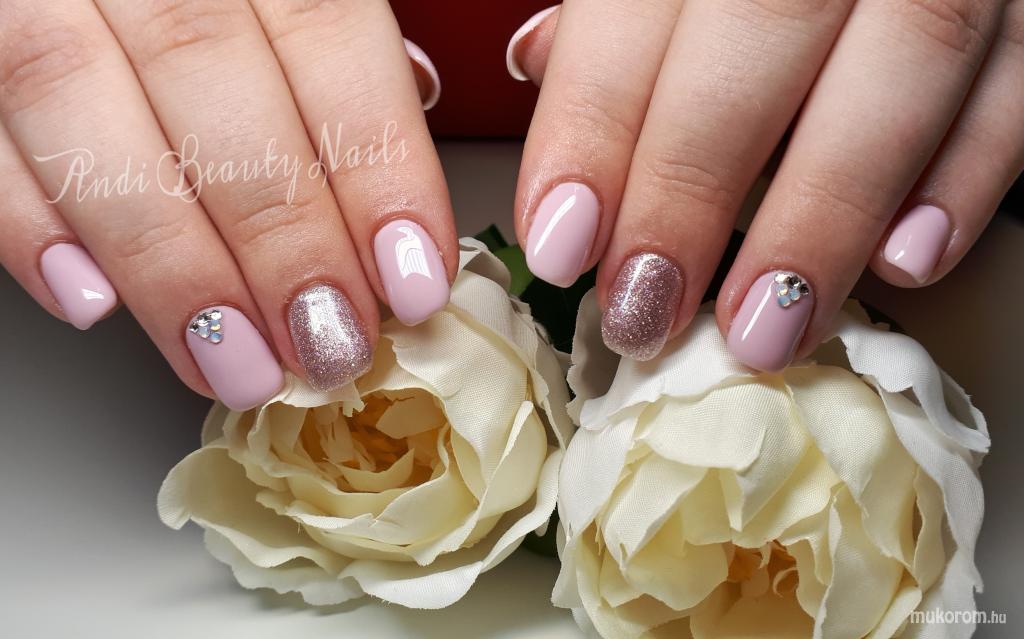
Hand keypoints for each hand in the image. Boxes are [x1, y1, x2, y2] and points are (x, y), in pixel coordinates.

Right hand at [0, 0, 453, 409]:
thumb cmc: (218, 0)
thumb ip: (337, 60)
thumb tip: (407, 156)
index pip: (327, 32)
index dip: (376, 165)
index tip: (409, 278)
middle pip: (211, 77)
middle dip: (280, 234)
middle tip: (326, 342)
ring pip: (81, 105)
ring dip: (168, 259)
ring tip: (233, 360)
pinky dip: (30, 223)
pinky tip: (94, 302)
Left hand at [507, 1, 1022, 368]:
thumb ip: (619, 9)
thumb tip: (540, 64)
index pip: (639, 2)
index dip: (594, 126)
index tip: (562, 242)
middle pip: (763, 30)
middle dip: (694, 186)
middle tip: (646, 308)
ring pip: (906, 60)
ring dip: (826, 213)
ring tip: (763, 326)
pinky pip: (1019, 82)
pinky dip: (968, 176)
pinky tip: (904, 260)